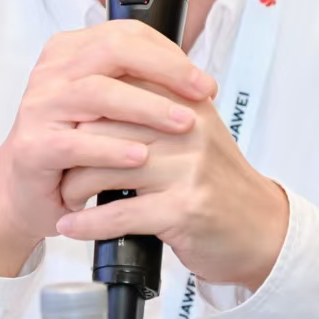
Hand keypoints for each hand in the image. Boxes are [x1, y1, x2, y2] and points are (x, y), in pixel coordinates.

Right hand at [0, 20, 216, 275]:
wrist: (26, 191)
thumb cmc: (74, 148)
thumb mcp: (108, 109)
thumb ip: (139, 86)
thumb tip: (197, 80)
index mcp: (71, 52)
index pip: (126, 34)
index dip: (170, 54)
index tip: (203, 81)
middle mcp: (52, 72)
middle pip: (113, 51)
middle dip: (165, 70)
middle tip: (201, 92)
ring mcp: (39, 107)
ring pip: (97, 93)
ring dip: (147, 107)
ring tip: (183, 124)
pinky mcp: (33, 146)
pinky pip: (76, 143)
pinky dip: (112, 149)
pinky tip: (142, 157)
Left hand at [53, 99, 290, 291]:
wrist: (260, 230)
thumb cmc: (216, 184)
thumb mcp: (192, 134)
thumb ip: (154, 108)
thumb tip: (94, 90)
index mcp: (187, 104)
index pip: (120, 87)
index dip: (83, 109)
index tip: (63, 126)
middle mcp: (189, 130)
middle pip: (106, 125)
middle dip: (72, 148)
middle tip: (57, 165)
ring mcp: (188, 169)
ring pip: (107, 166)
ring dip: (75, 187)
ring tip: (65, 196)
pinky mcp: (184, 209)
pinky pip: (120, 213)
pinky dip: (88, 223)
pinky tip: (72, 226)